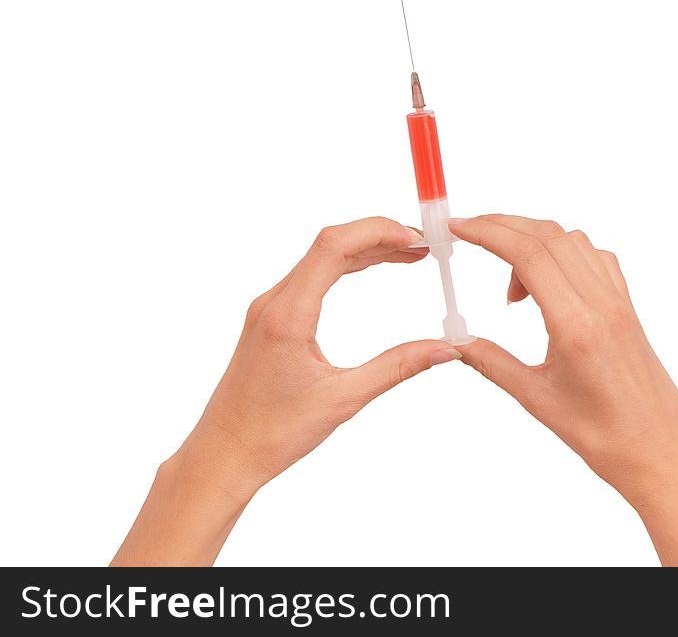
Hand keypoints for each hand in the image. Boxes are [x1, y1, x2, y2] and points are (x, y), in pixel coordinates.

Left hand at [113, 217, 460, 564]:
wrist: (223, 455)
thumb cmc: (272, 433)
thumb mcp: (344, 399)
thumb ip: (397, 367)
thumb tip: (444, 348)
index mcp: (287, 315)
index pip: (333, 246)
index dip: (378, 232)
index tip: (416, 240)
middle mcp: (273, 302)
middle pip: (330, 244)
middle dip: (379, 237)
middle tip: (424, 246)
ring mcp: (269, 309)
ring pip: (321, 259)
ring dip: (365, 250)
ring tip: (409, 255)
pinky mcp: (271, 320)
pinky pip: (312, 277)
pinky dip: (346, 267)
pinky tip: (370, 270)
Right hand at [449, 215, 677, 565]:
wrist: (660, 452)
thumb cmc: (605, 436)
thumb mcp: (537, 400)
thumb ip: (492, 363)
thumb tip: (456, 343)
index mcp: (577, 324)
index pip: (528, 254)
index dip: (488, 233)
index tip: (459, 228)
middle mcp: (601, 303)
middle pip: (548, 236)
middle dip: (503, 226)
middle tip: (470, 234)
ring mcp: (619, 302)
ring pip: (572, 242)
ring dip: (533, 242)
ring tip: (511, 288)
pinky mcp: (628, 308)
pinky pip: (595, 259)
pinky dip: (563, 254)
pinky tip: (547, 287)